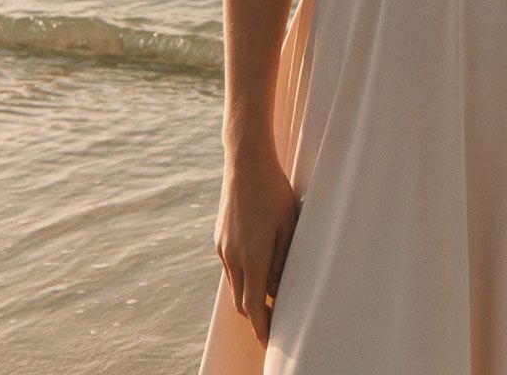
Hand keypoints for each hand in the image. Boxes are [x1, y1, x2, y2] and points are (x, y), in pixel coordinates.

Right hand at [213, 144, 300, 347]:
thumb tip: (275, 291)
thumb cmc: (275, 191)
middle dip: (256, 315)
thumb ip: (281, 262)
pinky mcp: (219, 238)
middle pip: (242, 301)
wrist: (246, 163)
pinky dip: (243, 275)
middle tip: (274, 322)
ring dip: (249, 294)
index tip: (268, 343)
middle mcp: (233, 257)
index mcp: (253, 257)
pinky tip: (257, 267)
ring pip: (235, 284)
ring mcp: (223, 247)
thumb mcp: (288, 226)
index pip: (254, 306)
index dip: (262, 327)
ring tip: (268, 296)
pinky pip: (230, 267)